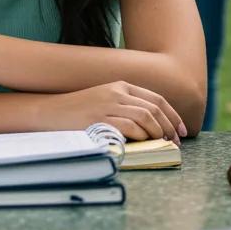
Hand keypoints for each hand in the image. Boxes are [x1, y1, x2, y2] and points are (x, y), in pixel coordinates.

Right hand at [40, 81, 186, 140]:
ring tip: (164, 143)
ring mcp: (108, 105)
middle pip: (154, 108)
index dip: (173, 114)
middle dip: (170, 125)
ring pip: (145, 116)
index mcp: (121, 86)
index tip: (181, 129)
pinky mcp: (99, 119)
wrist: (48, 112)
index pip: (156, 99)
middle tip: (177, 140)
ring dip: (159, 131)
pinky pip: (129, 125)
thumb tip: (152, 125)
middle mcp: (118, 93)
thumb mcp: (105, 101)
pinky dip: (142, 134)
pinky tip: (146, 142)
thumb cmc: (78, 111)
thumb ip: (126, 107)